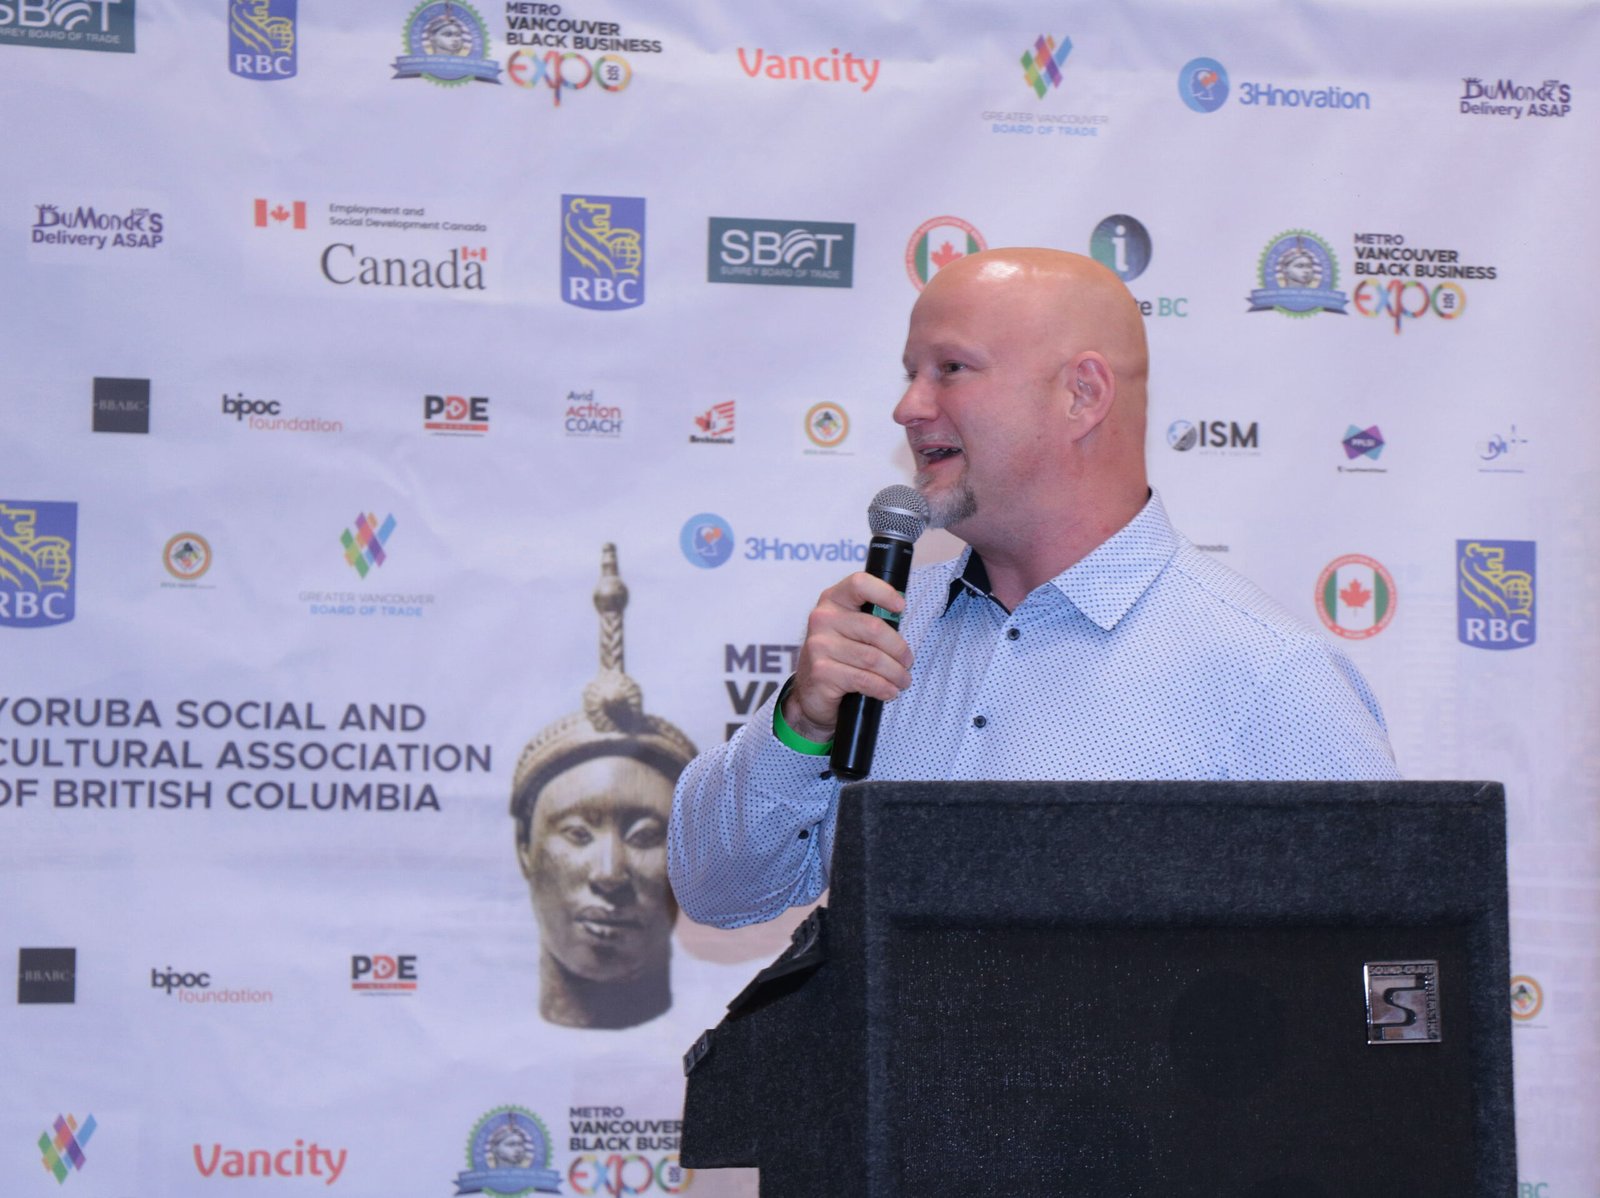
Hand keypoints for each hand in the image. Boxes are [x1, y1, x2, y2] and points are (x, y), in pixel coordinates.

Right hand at [783, 572, 912, 740]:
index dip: (884, 593)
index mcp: (833, 600)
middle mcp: (822, 619)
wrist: (810, 691)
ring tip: (902, 681)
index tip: (900, 607)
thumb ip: (871, 618)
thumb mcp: (850, 629)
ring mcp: (819, 646)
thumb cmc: (838, 656)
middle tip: (907, 662)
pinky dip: (883, 688)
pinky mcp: (821, 672)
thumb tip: (902, 616)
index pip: (859, 584)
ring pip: (872, 658)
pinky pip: (863, 679)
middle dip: (899, 649)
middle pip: (874, 628)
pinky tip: (889, 691)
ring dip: (895, 673)